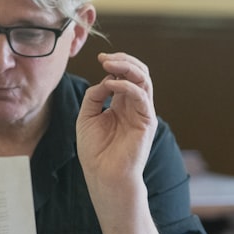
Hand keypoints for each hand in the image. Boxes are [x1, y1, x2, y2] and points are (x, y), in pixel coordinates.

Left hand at [76, 52, 156, 190]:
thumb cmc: (95, 150)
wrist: (103, 175)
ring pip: (144, 80)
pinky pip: (142, 97)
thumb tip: (105, 79)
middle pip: (138, 73)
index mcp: (121, 104)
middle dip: (124, 60)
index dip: (115, 63)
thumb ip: (94, 96)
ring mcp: (142, 112)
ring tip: (109, 64)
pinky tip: (113, 85)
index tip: (100, 58)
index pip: (125, 75)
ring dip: (127, 68)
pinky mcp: (146, 121)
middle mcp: (134, 106)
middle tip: (106, 58)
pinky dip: (128, 86)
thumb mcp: (87, 117)